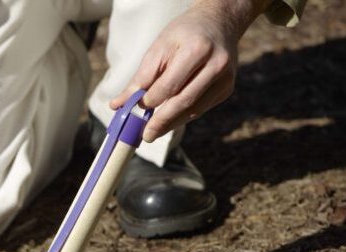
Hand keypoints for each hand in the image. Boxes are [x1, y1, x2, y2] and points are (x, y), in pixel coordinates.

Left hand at [112, 0, 270, 141]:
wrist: (219, 23)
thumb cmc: (184, 34)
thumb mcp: (160, 47)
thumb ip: (141, 77)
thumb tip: (118, 104)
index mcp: (197, 49)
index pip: (170, 85)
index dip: (151, 101)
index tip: (135, 111)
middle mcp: (216, 65)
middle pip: (184, 102)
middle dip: (162, 121)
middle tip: (146, 136)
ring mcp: (225, 79)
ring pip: (194, 110)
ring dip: (172, 123)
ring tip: (154, 132)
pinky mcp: (226, 89)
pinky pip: (201, 108)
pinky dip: (183, 116)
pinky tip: (170, 120)